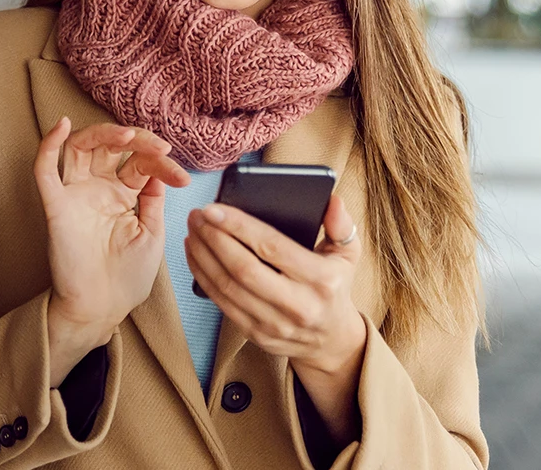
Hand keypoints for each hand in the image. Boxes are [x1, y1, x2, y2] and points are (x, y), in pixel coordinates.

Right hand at [35, 117, 190, 341]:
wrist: (102, 308)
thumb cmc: (127, 277)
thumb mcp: (152, 234)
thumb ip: (153, 200)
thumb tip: (158, 170)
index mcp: (124, 195)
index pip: (140, 163)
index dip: (162, 163)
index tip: (183, 178)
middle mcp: (99, 189)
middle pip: (111, 146)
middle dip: (137, 139)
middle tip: (160, 147)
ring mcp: (77, 195)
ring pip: (81, 147)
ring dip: (102, 133)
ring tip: (126, 136)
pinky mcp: (57, 206)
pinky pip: (45, 170)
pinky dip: (48, 145)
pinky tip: (61, 126)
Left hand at [184, 194, 367, 377]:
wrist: (332, 340)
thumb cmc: (335, 287)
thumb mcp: (348, 255)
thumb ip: (341, 225)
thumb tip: (332, 200)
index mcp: (321, 280)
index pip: (272, 247)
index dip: (238, 226)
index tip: (213, 208)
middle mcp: (299, 305)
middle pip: (243, 268)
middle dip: (214, 238)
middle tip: (197, 216)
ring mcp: (275, 324)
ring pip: (228, 287)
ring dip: (203, 257)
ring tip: (192, 232)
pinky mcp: (257, 335)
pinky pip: (222, 303)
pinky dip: (203, 277)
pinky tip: (195, 256)